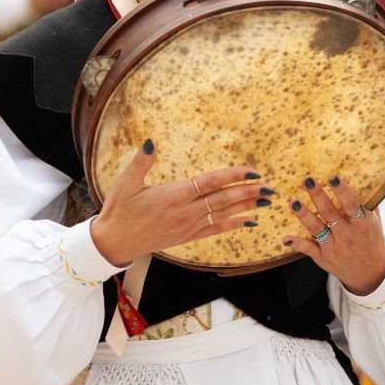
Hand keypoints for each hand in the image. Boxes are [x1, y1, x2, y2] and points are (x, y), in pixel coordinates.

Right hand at [89, 141, 267, 266]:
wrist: (114, 243)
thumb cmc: (118, 211)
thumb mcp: (124, 183)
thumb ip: (140, 162)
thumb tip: (151, 142)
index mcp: (173, 195)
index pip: (210, 182)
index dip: (232, 176)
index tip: (252, 171)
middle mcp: (185, 212)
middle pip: (223, 199)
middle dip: (248, 192)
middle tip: (269, 187)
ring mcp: (187, 226)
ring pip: (222, 214)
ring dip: (245, 207)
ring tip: (265, 201)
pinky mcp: (186, 237)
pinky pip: (215, 230)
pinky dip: (233, 225)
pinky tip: (249, 222)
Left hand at [285, 176, 384, 295]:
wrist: (371, 273)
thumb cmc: (371, 240)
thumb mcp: (375, 222)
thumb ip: (368, 202)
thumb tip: (362, 177)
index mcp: (362, 224)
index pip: (352, 205)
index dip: (342, 192)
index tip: (333, 178)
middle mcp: (347, 235)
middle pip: (330, 213)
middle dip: (318, 196)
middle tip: (307, 180)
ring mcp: (334, 247)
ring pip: (317, 229)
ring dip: (304, 215)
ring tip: (293, 202)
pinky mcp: (324, 258)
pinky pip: (309, 250)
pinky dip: (297, 244)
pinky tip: (285, 238)